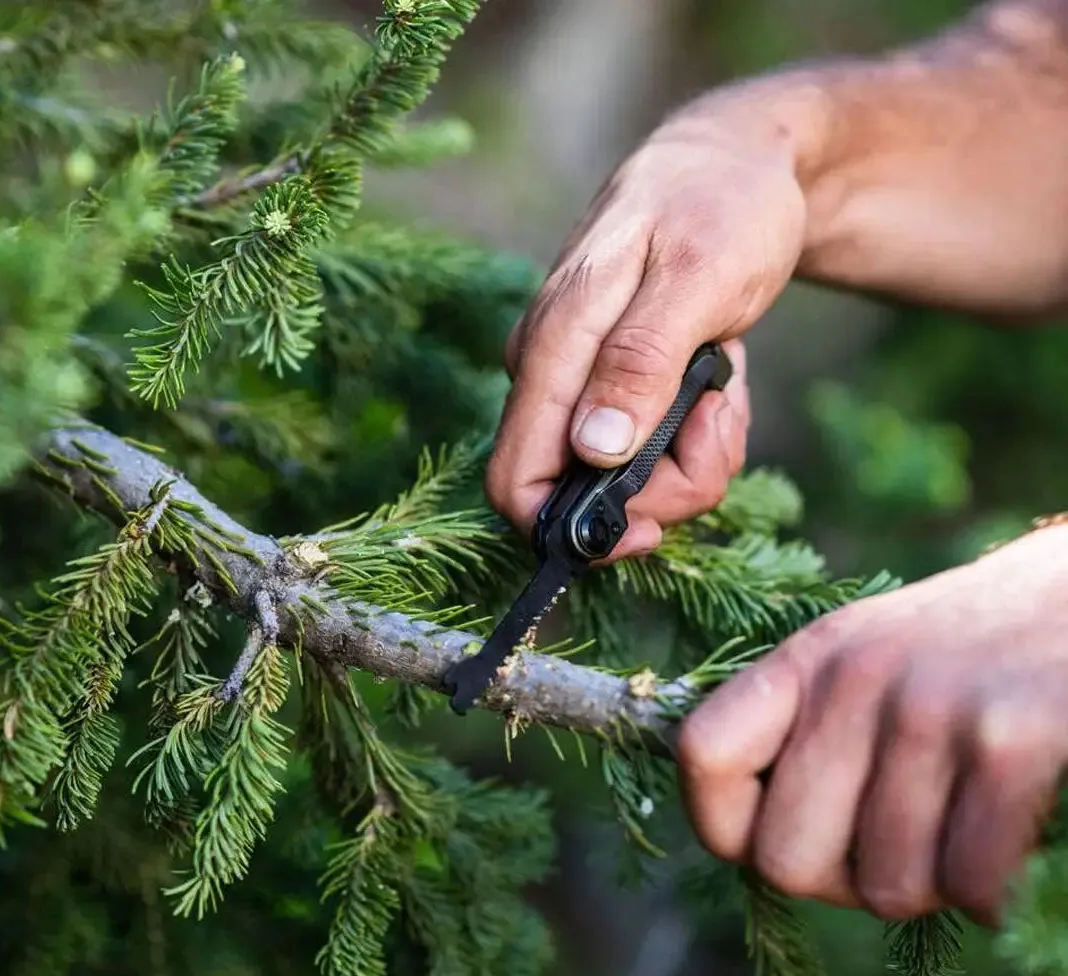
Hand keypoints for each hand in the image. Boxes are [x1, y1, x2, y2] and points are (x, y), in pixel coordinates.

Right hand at [486, 99, 809, 556]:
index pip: (516, 480)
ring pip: (622, 479)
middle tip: (717, 419)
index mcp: (553, 347)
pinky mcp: (611, 386)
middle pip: (580, 496)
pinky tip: (717, 381)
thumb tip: (591, 452)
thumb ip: (639, 363)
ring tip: (722, 386)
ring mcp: (580, 382)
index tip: (652, 528)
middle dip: (666, 484)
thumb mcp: (696, 279)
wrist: (742, 161)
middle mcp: (552, 373)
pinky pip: (649, 448)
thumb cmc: (721, 203)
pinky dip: (694, 436)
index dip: (572, 531)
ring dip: (691, 457)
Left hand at [677, 524, 1067, 925]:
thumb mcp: (864, 657)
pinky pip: (971, 884)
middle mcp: (855, 677)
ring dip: (928, 887)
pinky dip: (991, 892)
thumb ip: (801, 728)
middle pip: (783, 859)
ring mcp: (930, 707)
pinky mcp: (1012, 739)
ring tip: (956, 832)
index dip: (723, 824)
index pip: (701, 755)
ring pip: (887, 889)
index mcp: (807, 658)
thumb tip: (744, 840)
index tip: (771, 836)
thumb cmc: (969, 649)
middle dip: (840, 882)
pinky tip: (1007, 846)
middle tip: (889, 851)